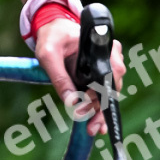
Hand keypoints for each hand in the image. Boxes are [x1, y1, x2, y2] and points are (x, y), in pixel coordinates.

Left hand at [34, 21, 124, 135]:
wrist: (54, 29)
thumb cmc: (52, 37)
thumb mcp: (48, 55)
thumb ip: (59, 77)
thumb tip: (71, 102)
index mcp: (101, 47)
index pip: (111, 73)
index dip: (102, 93)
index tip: (90, 106)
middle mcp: (110, 56)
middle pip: (112, 88)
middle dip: (101, 109)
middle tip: (92, 128)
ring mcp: (107, 66)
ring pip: (108, 94)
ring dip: (100, 112)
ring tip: (93, 129)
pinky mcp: (100, 75)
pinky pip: (103, 93)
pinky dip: (99, 109)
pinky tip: (96, 125)